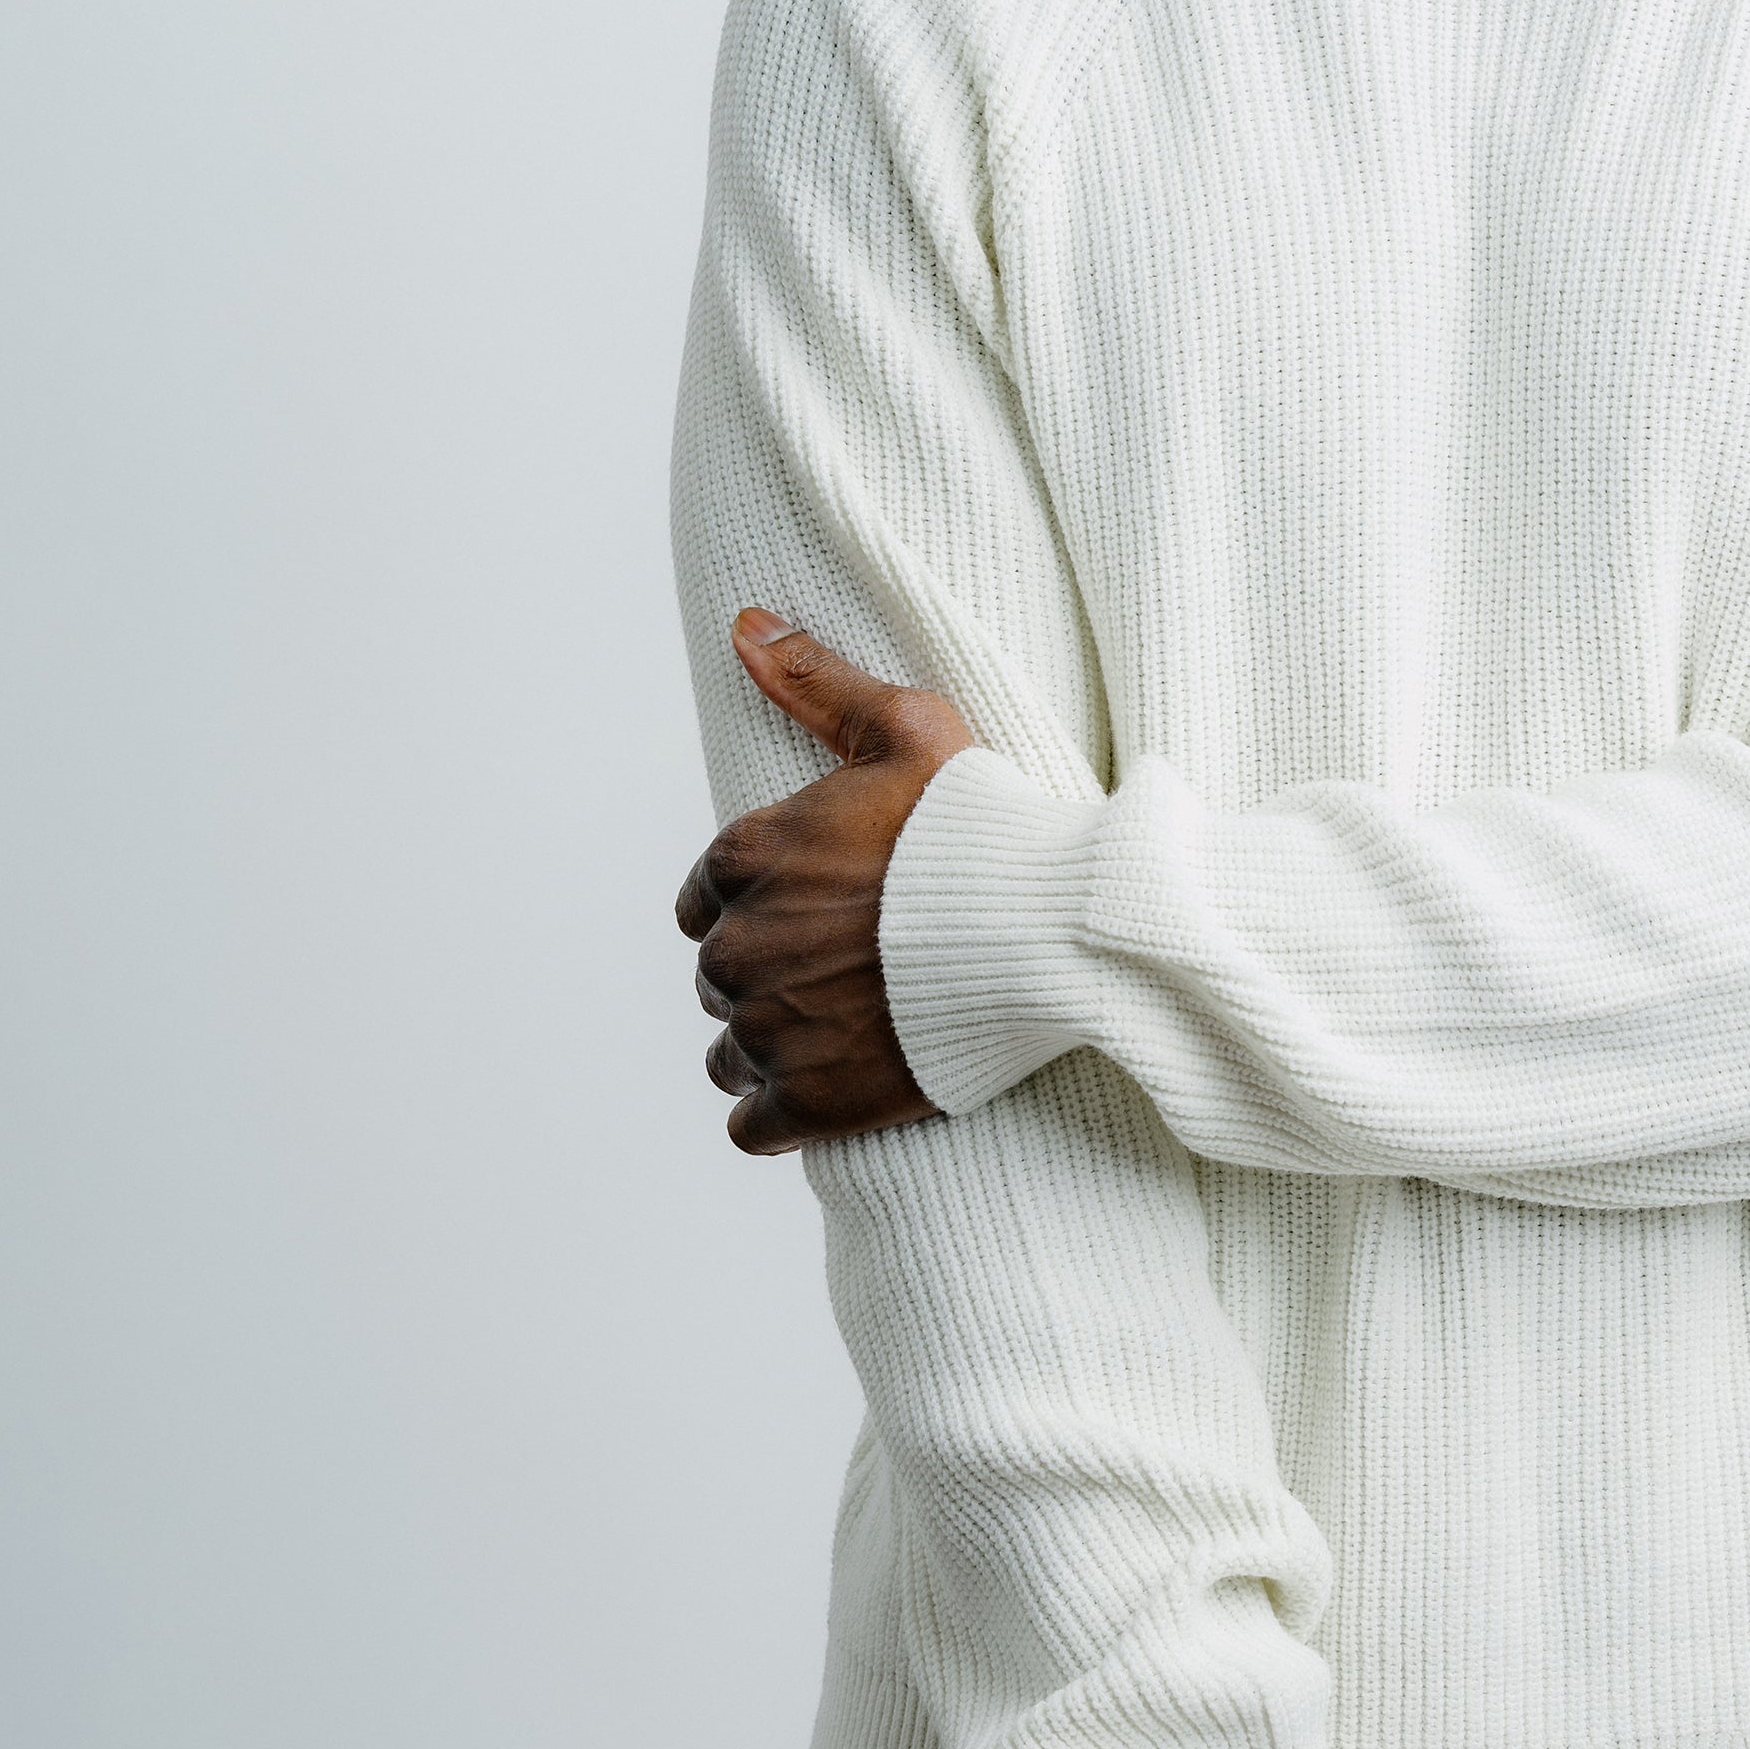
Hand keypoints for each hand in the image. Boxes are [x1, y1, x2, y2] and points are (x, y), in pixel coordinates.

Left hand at [675, 612, 978, 1152]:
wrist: (1046, 933)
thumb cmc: (980, 824)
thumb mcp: (903, 728)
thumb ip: (816, 681)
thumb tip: (745, 623)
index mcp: (744, 859)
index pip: (703, 897)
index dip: (760, 903)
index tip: (818, 908)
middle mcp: (735, 947)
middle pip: (718, 975)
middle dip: (767, 973)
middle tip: (843, 969)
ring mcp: (766, 1029)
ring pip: (728, 1051)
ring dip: (769, 1045)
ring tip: (842, 1031)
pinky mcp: (805, 1102)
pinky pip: (750, 1124)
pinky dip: (781, 1113)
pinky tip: (829, 1089)